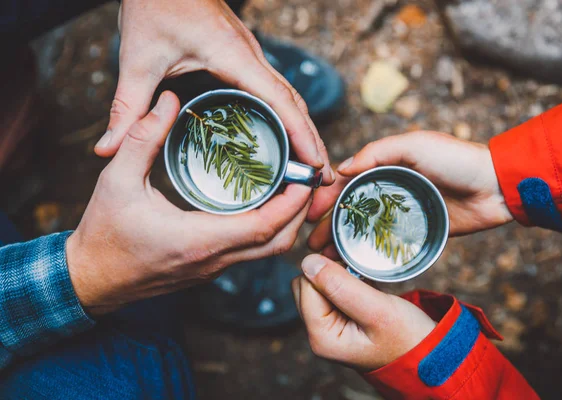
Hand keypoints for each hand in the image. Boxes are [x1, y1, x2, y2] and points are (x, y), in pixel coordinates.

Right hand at [68, 91, 311, 315]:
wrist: (91, 278)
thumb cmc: (103, 233)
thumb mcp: (118, 180)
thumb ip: (143, 138)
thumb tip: (169, 101)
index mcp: (199, 240)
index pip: (264, 227)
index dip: (292, 203)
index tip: (304, 176)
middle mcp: (213, 260)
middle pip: (277, 244)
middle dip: (299, 213)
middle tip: (304, 178)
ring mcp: (212, 269)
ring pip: (266, 252)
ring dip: (285, 223)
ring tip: (288, 186)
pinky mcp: (207, 269)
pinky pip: (249, 253)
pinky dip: (266, 231)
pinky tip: (261, 204)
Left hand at [94, 0, 333, 183]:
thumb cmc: (155, 6)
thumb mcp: (138, 58)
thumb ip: (127, 106)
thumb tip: (109, 149)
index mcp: (234, 57)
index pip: (279, 101)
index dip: (301, 134)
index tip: (315, 164)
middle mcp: (251, 57)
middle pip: (295, 103)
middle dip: (313, 141)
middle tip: (323, 178)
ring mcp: (251, 56)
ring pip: (290, 97)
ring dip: (305, 129)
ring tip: (313, 164)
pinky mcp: (245, 57)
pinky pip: (276, 90)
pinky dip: (289, 116)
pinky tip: (285, 136)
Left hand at [292, 254, 435, 370]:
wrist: (430, 355)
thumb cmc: (408, 338)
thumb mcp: (378, 310)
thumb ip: (342, 286)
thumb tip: (308, 261)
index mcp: (321, 337)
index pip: (306, 286)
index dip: (327, 270)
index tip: (352, 267)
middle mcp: (319, 334)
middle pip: (305, 285)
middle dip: (327, 271)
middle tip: (356, 270)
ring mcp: (328, 328)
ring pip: (317, 285)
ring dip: (336, 275)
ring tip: (361, 278)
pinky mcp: (339, 320)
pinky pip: (330, 291)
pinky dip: (344, 281)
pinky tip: (363, 285)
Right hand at [307, 131, 512, 256]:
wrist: (495, 187)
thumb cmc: (456, 159)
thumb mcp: (415, 145)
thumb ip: (378, 152)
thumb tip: (342, 169)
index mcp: (384, 166)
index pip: (346, 181)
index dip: (325, 196)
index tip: (310, 213)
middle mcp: (388, 189)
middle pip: (350, 209)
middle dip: (328, 224)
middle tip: (311, 243)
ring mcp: (400, 213)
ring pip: (364, 228)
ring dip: (342, 241)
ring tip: (325, 258)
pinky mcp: (415, 232)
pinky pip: (385, 242)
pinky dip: (367, 251)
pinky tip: (352, 263)